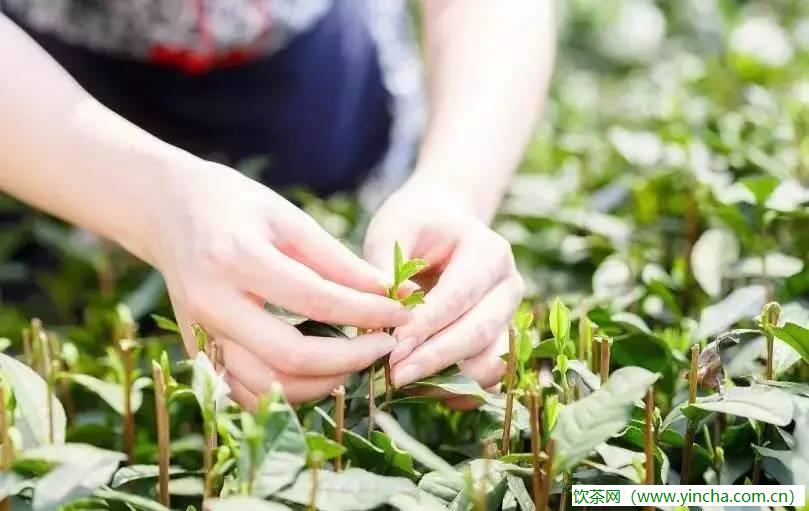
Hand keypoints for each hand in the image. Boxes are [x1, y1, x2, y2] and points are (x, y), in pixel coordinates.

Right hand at [149, 160, 410, 406]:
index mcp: (235, 258)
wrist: (166, 212)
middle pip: (290, 356)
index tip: (402, 312)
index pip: (314, 300)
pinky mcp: (198, 353)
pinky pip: (247, 394)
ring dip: (324, 383)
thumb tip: (390, 292)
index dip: (365, 313)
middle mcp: (211, 303)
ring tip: (358, 359)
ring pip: (269, 385)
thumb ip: (338, 260)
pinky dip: (289, 392)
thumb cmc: (234, 206)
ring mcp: (200, 334)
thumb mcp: (288, 218)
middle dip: (350, 359)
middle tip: (386, 345)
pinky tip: (320, 372)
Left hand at [363, 175, 523, 393]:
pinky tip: (421, 390)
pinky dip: (459, 391)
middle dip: (434, 359)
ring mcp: (509, 316)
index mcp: (488, 251)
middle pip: (478, 332)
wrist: (444, 225)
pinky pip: (488, 377)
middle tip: (392, 376)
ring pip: (489, 361)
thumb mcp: (393, 231)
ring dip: (447, 380)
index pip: (458, 296)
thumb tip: (387, 318)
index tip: (391, 347)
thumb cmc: (414, 226)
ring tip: (402, 383)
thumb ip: (385, 268)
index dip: (426, 326)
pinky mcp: (501, 342)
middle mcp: (508, 286)